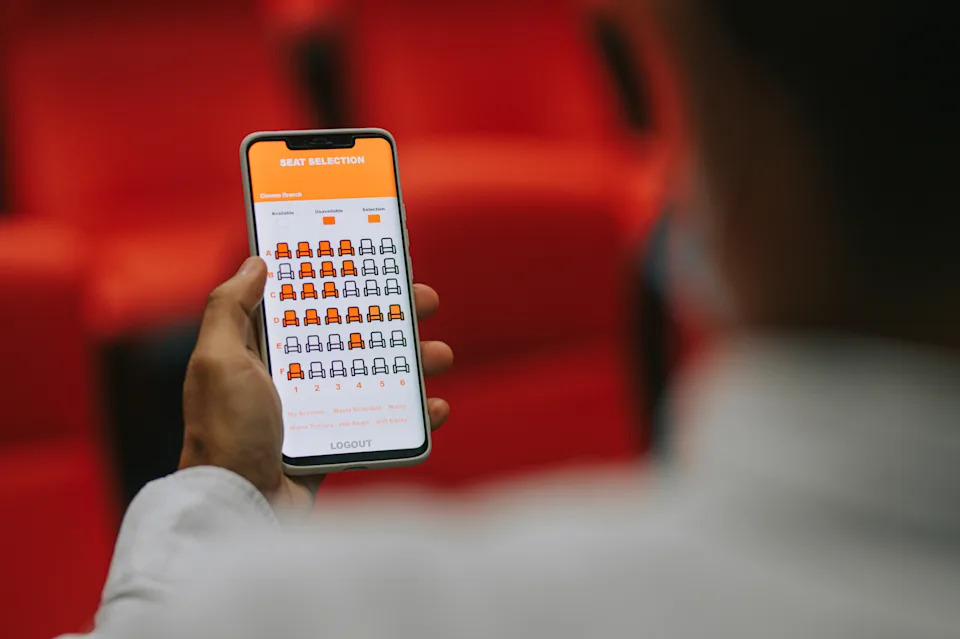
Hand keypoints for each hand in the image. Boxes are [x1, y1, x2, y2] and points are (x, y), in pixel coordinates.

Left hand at [179, 256, 453, 508]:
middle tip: (425, 301)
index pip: (306, 303)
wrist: (238, 507)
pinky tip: (434, 407)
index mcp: (259, 350)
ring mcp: (315, 411)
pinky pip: (380, 421)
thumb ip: (230, 307)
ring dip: (411, 363)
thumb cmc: (225, 432)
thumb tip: (257, 261)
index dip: (340, 281)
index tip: (374, 263)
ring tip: (440, 355)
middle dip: (390, 316)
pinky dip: (411, 414)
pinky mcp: (333, 443)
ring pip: (373, 376)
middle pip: (350, 335)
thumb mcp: (217, 360)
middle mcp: (288, 376)